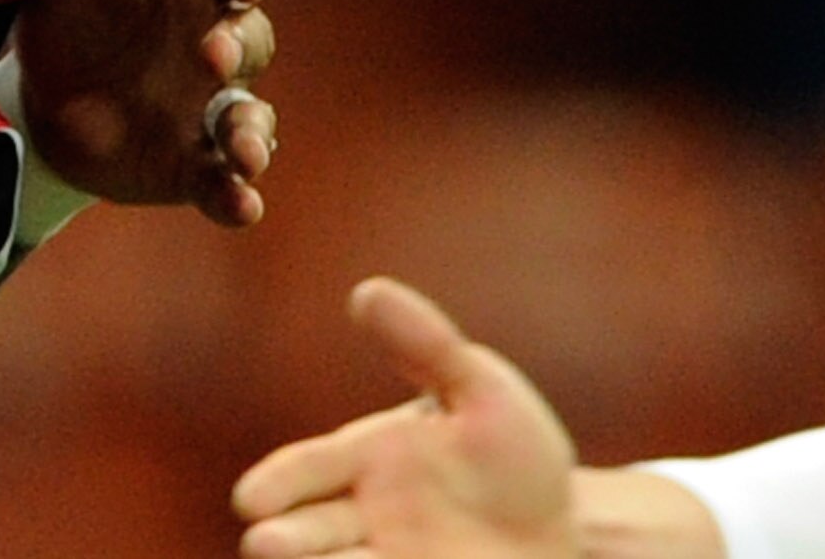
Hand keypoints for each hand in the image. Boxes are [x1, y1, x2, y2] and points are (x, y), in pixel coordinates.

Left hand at [12, 0, 277, 224]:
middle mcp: (219, 42)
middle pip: (254, 38)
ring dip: (254, 132)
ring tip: (242, 149)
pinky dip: (238, 197)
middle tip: (211, 57)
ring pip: (253, 118)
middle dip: (241, 47)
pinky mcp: (193, 165)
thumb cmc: (67, 4)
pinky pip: (226, 184)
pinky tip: (239, 205)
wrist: (35, 92)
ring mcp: (211, 107)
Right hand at [234, 280, 576, 558]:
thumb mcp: (482, 392)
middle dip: (286, 540)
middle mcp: (366, 518)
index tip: (250, 500)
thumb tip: (367, 290)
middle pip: (309, 530)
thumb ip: (427, 346)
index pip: (306, 470)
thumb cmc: (516, 458)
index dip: (278, 484)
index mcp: (365, 461)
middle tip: (264, 546)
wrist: (574, 533)